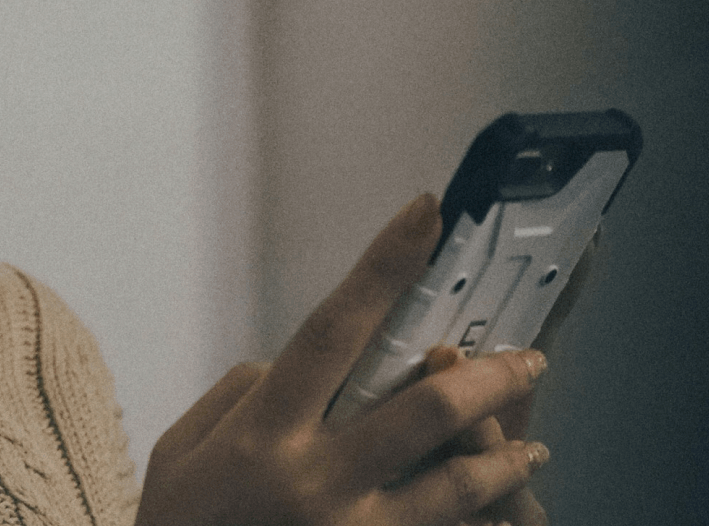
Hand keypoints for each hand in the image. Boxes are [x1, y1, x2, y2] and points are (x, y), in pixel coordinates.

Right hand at [136, 195, 550, 525]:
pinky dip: (482, 525)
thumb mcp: (186, 447)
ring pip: (459, 484)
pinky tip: (499, 516)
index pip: (334, 328)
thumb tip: (307, 362)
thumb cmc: (180, 524)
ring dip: (504, 457)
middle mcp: (314, 481)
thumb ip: (244, 391)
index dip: (383, 266)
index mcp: (263, 432)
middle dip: (488, 376)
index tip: (425, 214)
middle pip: (426, 408)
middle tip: (524, 358)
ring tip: (527, 447)